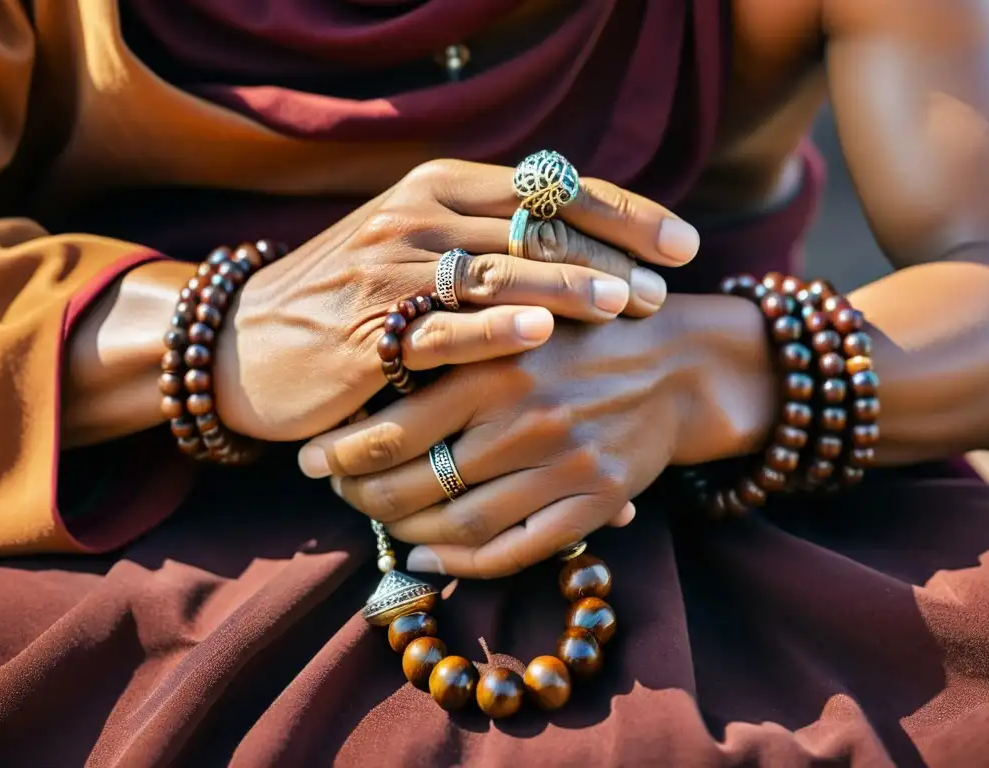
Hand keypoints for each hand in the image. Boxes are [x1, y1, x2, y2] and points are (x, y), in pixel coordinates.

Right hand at [214, 159, 699, 440]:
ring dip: (571, 287)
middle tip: (667, 286)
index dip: (625, 213)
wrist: (245, 342)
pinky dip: (495, 329)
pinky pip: (443, 328)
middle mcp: (418, 216)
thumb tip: (582, 243)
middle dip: (614, 255)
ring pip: (500, 271)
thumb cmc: (348, 298)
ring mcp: (390, 272)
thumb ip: (488, 235)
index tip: (684, 243)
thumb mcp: (416, 244)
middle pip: (538, 227)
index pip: (552, 189)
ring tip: (631, 306)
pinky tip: (544, 335)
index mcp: (440, 186)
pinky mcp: (369, 333)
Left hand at [298, 297, 763, 578]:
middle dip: (361, 496)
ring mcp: (566, 465)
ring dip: (405, 532)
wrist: (677, 362)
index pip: (394, 428)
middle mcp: (528, 418)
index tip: (310, 455)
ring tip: (378, 521)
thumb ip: (452, 343)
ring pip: (460, 524)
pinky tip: (427, 557)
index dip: (341, 452)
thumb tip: (364, 384)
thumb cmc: (580, 332)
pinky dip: (462, 564)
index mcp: (496, 363)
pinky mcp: (598, 501)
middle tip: (336, 490)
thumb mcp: (514, 315)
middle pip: (417, 484)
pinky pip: (516, 551)